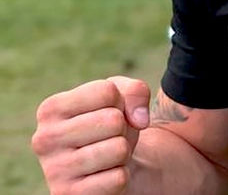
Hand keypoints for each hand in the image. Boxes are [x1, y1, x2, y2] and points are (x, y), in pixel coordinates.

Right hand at [32, 77, 150, 194]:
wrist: (108, 167)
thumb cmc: (110, 125)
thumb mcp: (122, 97)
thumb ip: (136, 91)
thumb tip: (140, 120)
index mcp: (50, 109)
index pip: (107, 92)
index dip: (120, 102)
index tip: (107, 113)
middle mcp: (44, 139)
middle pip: (113, 120)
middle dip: (123, 128)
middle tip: (108, 138)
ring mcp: (54, 171)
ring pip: (118, 149)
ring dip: (122, 152)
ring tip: (107, 156)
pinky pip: (118, 178)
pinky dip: (121, 176)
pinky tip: (104, 176)